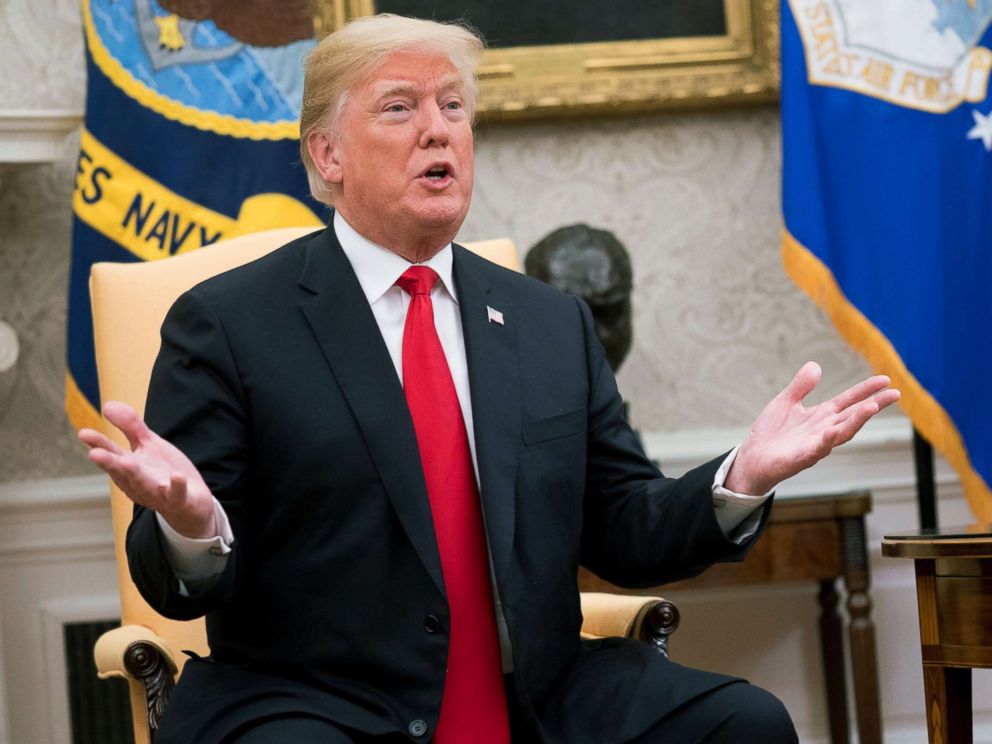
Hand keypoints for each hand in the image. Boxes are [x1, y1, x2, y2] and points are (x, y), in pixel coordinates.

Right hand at [77, 401, 216, 538]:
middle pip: (122, 472)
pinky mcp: (178, 500)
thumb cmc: (163, 471)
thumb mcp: (148, 445)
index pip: (110, 454)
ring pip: (144, 485)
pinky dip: (176, 487)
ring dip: (135, 475)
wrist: (191, 503)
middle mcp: (137, 482)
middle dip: (109, 463)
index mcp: (128, 468)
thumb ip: (130, 426)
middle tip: (94, 453)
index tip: (83, 433)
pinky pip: (176, 495)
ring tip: (127, 461)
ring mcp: (157, 493)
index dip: (98, 444)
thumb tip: (107, 405)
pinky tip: (176, 476)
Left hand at [725, 362, 899, 494]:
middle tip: (895, 393)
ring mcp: (814, 446)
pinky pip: (816, 451)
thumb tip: (815, 365)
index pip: (848, 401)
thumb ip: (800, 386)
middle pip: (853, 416)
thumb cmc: (771, 433)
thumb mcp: (785, 402)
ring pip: (841, 434)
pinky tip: (832, 432)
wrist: (752, 458)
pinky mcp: (800, 459)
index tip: (885, 379)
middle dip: (873, 405)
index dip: (866, 390)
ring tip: (871, 407)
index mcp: (821, 416)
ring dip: (856, 421)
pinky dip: (825, 442)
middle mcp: (823, 430)